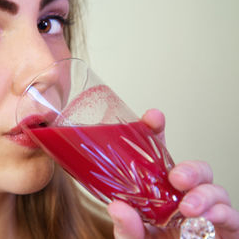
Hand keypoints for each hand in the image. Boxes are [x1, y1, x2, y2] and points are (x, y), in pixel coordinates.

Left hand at [107, 109, 238, 238]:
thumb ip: (127, 230)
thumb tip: (118, 208)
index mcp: (157, 196)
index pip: (156, 159)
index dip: (156, 134)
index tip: (152, 118)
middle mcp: (182, 201)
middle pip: (193, 170)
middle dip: (189, 168)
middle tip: (176, 178)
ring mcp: (206, 214)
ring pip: (215, 188)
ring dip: (204, 193)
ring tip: (189, 207)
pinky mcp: (226, 231)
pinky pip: (232, 216)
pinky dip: (222, 214)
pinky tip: (208, 219)